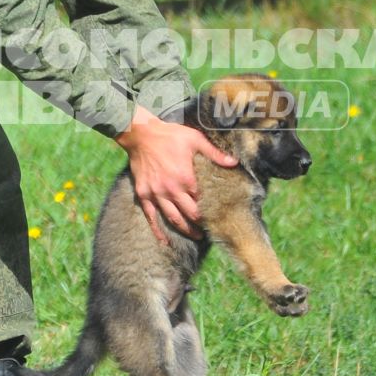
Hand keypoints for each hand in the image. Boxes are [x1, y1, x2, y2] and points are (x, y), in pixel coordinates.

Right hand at [114, 105, 238, 243]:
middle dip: (201, 225)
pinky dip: (157, 230)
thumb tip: (234, 163)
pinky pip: (150, 216)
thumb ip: (214, 153)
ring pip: (173, 219)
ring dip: (185, 230)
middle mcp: (171, 189)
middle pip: (190, 215)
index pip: (202, 201)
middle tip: (209, 230)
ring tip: (196, 236)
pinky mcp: (144, 194)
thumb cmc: (170, 135)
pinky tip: (164, 241)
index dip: (211, 211)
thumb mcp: (195, 139)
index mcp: (186, 178)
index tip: (218, 216)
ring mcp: (156, 193)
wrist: (141, 134)